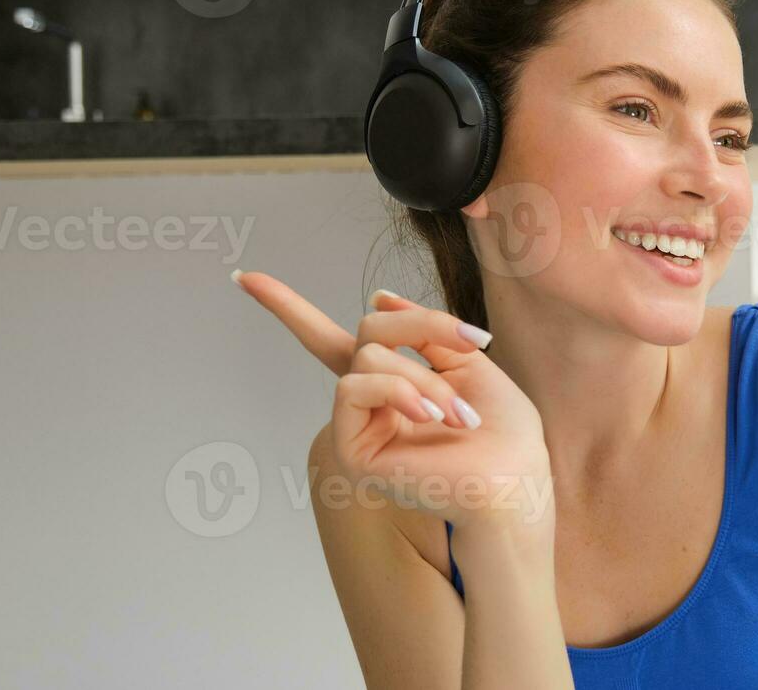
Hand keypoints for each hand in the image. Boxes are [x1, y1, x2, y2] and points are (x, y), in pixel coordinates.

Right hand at [235, 272, 550, 527]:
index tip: (244, 278)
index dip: (284, 306)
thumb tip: (379, 297)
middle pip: (369, 329)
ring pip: (368, 357)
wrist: (513, 480)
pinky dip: (397, 391)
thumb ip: (423, 329)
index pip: (327, 340)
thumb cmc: (503, 429)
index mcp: (392, 381)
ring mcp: (357, 426)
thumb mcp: (467, 358)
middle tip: (472, 344)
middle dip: (423, 326)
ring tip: (458, 414)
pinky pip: (354, 387)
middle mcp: (368, 402)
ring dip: (421, 375)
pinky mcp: (351, 449)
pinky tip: (428, 415)